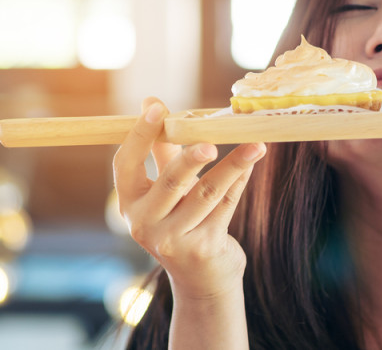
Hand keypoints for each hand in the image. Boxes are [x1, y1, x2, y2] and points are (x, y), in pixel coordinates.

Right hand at [112, 97, 265, 298]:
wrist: (201, 280)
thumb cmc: (181, 222)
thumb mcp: (165, 189)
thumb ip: (160, 148)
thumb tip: (150, 101)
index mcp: (130, 203)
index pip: (125, 164)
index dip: (139, 135)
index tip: (157, 108)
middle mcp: (145, 223)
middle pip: (171, 182)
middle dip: (191, 159)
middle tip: (210, 142)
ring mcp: (174, 239)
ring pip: (207, 193)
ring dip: (234, 165)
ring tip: (255, 146)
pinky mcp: (204, 247)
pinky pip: (227, 205)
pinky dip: (240, 180)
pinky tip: (252, 161)